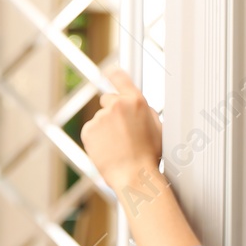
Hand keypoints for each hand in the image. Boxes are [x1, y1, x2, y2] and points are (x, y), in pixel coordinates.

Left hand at [80, 68, 162, 191]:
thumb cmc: (149, 155)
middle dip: (112, 111)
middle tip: (122, 131)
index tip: (110, 71)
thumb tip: (134, 101)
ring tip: (118, 146)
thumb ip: (143, 110)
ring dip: (105, 128)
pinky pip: (91, 131)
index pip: (121, 78)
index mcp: (136, 101)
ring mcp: (101, 117)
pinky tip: (108, 149)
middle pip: (108, 100)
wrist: (134, 175)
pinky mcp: (88, 130)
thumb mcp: (156, 127)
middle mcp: (117, 105)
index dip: (114, 73)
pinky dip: (97, 139)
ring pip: (100, 119)